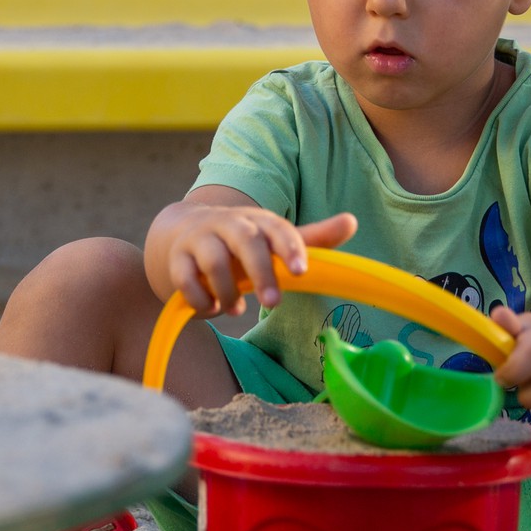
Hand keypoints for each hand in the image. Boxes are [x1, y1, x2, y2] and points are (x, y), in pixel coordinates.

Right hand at [165, 209, 354, 317]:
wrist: (183, 232)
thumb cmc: (240, 242)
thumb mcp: (274, 239)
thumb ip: (311, 238)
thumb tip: (352, 221)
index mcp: (258, 221)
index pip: (278, 228)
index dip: (290, 248)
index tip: (301, 271)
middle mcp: (229, 225)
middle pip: (246, 241)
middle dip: (261, 272)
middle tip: (273, 303)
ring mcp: (200, 239)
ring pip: (214, 261)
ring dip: (228, 291)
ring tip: (237, 309)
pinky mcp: (177, 258)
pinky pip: (186, 279)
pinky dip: (200, 299)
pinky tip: (212, 308)